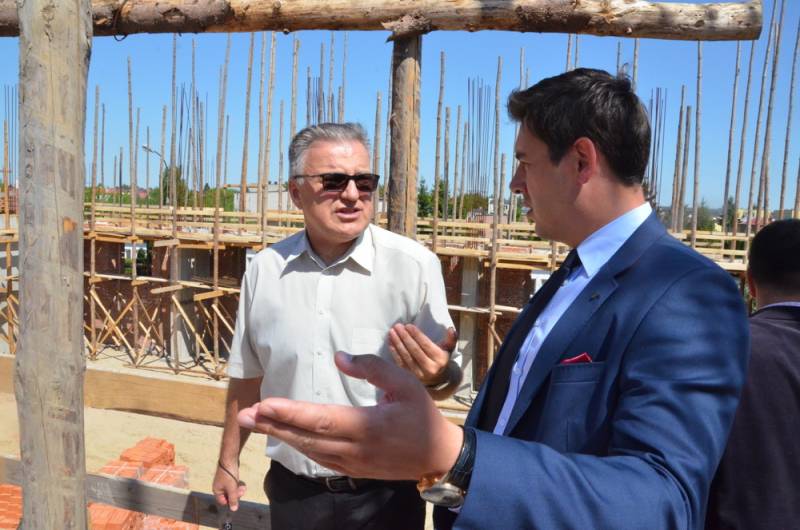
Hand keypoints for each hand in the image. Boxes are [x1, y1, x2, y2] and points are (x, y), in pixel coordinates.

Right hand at [212, 461, 246, 510]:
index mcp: (217, 490)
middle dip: (236, 494)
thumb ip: (233, 499)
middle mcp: (219, 487)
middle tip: (242, 490)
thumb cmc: (229, 474)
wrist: (230, 459)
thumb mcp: (232, 488)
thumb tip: (234, 509)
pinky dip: (238, 485)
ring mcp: (224, 482)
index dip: (231, 500)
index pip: (224, 501)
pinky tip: (242, 483)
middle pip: (229, 496)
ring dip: (238, 490)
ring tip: (243, 486)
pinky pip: (234, 485)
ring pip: (232, 490)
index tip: (237, 497)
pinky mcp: (229, 478)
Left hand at [237, 351, 462, 480]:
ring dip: (281, 435)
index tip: (265, 403)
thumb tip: (339, 357)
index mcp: (367, 426)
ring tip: (256, 421)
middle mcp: (355, 449)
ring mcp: (353, 463)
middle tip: (244, 414)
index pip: (321, 419)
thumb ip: (373, 368)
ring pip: (309, 450)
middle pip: (306, 438)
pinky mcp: (353, 469)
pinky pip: (319, 459)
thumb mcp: (405, 384)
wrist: (438, 456)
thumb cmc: (422, 415)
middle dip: (273, 425)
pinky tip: (284, 436)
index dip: (291, 412)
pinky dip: (299, 447)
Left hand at [389, 324, 457, 385]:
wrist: (437, 379)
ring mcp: (419, 374)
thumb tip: (451, 329)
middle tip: (397, 326)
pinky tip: (390, 342)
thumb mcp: (448, 349)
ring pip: (406, 356)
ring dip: (397, 343)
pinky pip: (400, 363)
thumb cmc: (441, 358)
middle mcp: (430, 368)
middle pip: (414, 350)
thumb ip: (451, 338)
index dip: (416, 335)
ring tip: (392, 332)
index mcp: (440, 359)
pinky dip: (394, 352)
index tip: (408, 325)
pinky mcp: (410, 377)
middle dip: (405, 337)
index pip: (426, 345)